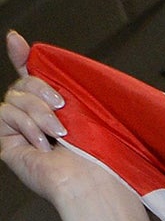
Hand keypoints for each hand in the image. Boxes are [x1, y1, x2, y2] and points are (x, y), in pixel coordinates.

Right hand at [0, 33, 102, 205]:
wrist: (93, 179)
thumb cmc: (100, 150)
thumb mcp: (83, 101)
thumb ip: (56, 73)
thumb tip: (23, 42)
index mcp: (60, 108)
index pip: (33, 76)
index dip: (22, 57)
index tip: (16, 41)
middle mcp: (39, 118)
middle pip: (23, 82)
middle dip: (41, 88)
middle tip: (63, 107)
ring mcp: (22, 130)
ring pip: (13, 96)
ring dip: (39, 112)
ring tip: (59, 134)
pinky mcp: (9, 142)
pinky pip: (5, 113)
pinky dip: (26, 125)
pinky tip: (43, 144)